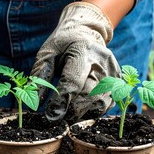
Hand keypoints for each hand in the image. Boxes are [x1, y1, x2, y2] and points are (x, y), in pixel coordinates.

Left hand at [31, 2, 120, 122]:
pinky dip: (93, 112)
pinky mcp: (117, 82)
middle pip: (89, 94)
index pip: (73, 82)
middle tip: (57, 120)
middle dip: (72, 112)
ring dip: (83, 115)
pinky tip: (80, 112)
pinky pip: (108, 104)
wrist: (85, 32)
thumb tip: (35, 102)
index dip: (60, 102)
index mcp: (83, 50)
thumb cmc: (62, 45)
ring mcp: (113, 71)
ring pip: (101, 102)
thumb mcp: (46, 53)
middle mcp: (102, 61)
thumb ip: (40, 75)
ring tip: (68, 117)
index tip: (49, 116)